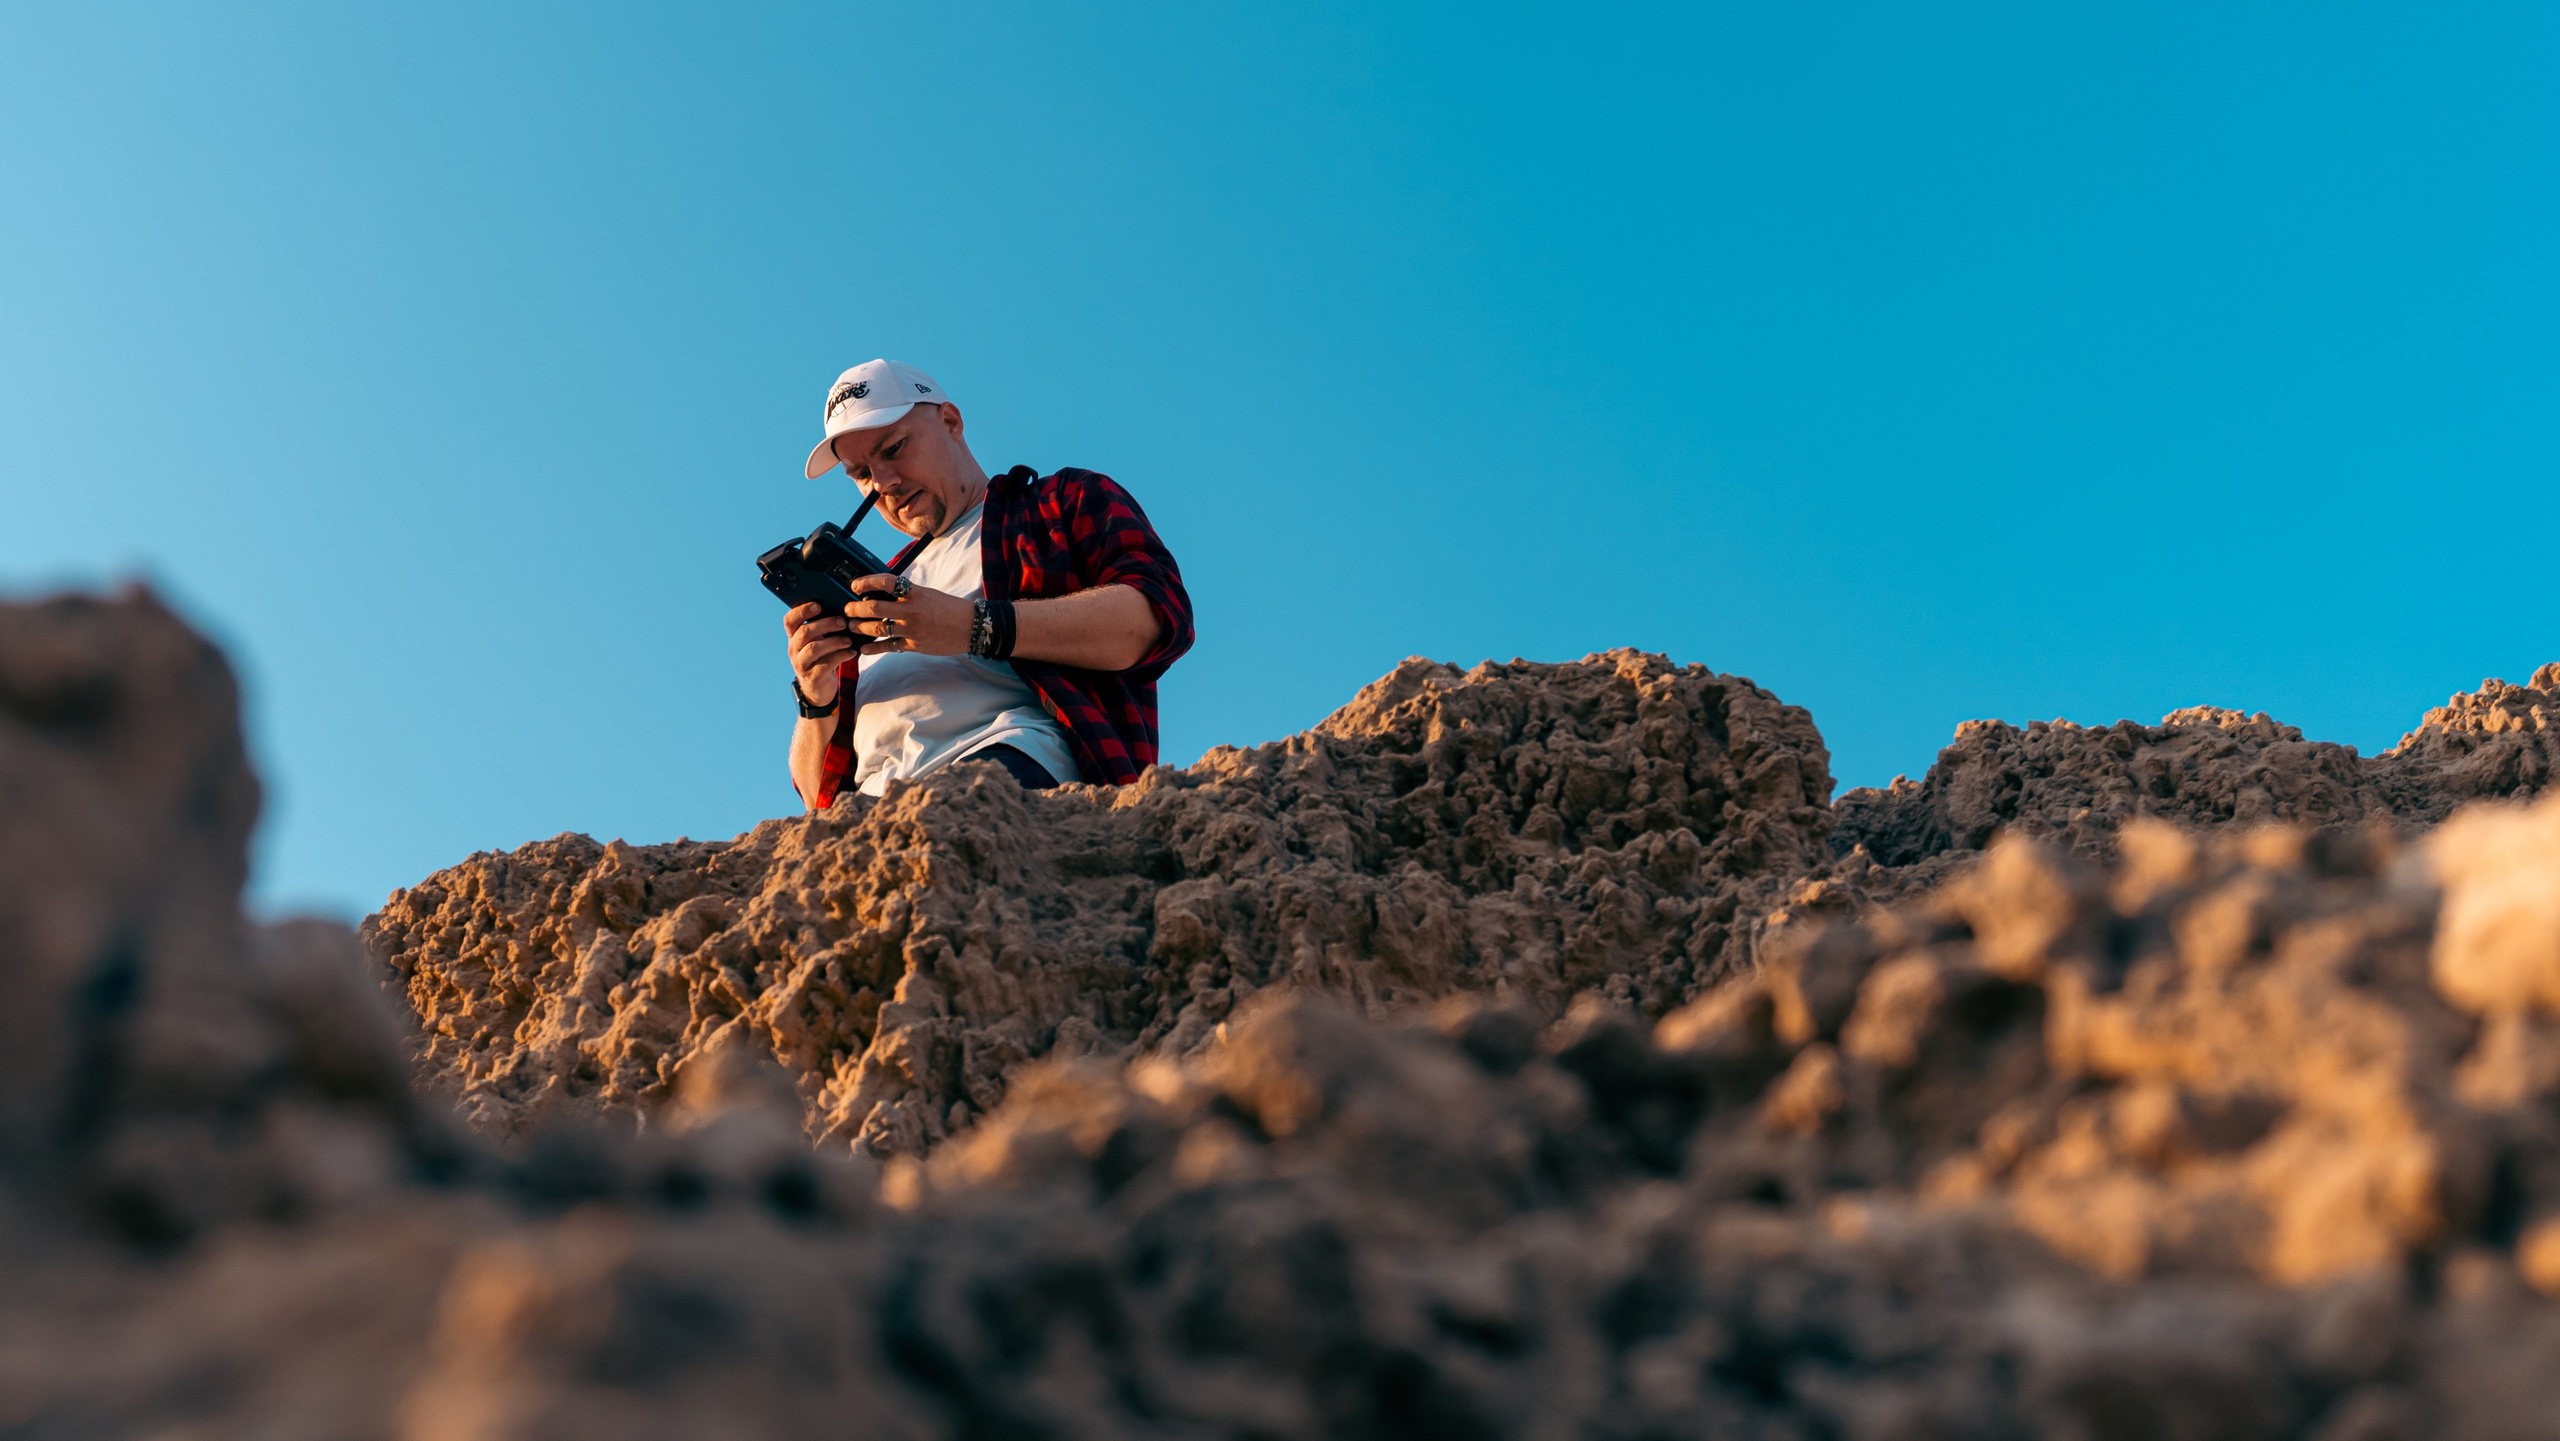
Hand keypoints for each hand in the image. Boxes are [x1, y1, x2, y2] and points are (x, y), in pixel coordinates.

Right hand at [784, 601, 853, 704]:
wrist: (818, 688)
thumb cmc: (821, 658)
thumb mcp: (818, 642)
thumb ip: (823, 628)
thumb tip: (842, 611)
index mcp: (794, 637)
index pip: (789, 621)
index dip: (801, 611)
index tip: (818, 605)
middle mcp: (794, 650)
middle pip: (804, 632)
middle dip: (825, 624)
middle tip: (843, 622)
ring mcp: (801, 664)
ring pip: (813, 648)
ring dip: (834, 641)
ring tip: (848, 640)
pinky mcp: (813, 677)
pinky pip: (825, 664)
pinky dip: (840, 656)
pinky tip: (851, 652)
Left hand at [846, 573, 973, 656]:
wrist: (970, 627)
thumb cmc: (948, 608)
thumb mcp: (927, 593)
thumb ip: (906, 594)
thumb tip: (882, 592)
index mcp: (915, 593)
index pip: (887, 582)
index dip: (867, 582)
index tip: (855, 584)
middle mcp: (912, 610)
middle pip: (875, 608)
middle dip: (856, 608)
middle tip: (848, 609)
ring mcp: (912, 629)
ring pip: (878, 629)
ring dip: (860, 627)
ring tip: (851, 626)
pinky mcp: (914, 645)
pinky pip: (889, 647)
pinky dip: (874, 648)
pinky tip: (863, 648)